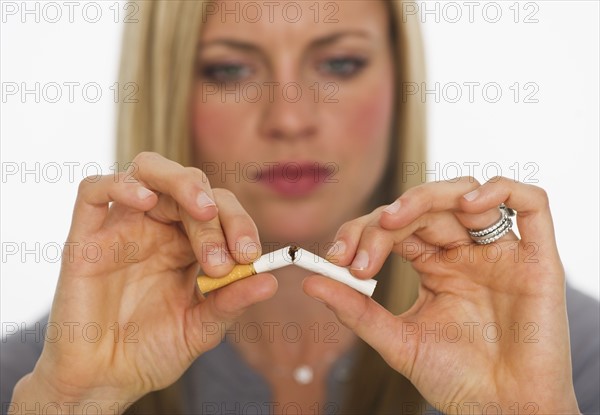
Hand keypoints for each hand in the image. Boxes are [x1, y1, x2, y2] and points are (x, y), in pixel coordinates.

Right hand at [13, 152, 276, 411]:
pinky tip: (146, 201)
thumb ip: (230, 303)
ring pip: (148, 170)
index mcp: (188, 244)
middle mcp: (157, 228)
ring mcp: (121, 228)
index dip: (239, 224)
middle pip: (191, 186)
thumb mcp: (200, 329)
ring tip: (203, 211)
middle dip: (217, 217)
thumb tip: (271, 281)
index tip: (251, 256)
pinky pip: (94, 190)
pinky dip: (121, 184)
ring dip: (181, 182)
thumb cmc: (152, 352)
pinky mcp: (85, 237)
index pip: (219, 210)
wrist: (104, 381)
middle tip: (223, 259)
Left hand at [304, 176, 579, 413]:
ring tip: (395, 218)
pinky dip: (501, 191)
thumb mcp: (398, 341)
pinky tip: (468, 205)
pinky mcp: (537, 258)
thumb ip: (357, 311)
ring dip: (427, 195)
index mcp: (435, 265)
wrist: (502, 412)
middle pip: (424, 206)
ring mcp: (500, 251)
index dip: (363, 232)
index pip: (395, 226)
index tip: (337, 261)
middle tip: (360, 254)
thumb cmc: (455, 379)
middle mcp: (465, 251)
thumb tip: (309, 282)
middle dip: (385, 220)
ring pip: (467, 193)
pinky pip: (530, 203)